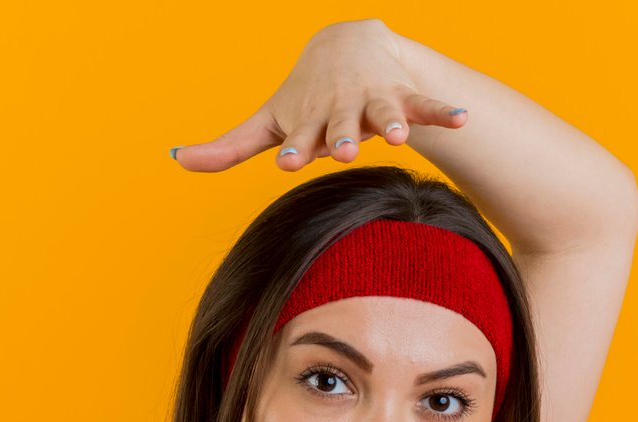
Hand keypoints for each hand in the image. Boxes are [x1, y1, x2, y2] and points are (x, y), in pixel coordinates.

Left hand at [170, 19, 468, 173]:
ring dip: (390, 121)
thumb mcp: (269, 119)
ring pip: (382, 112)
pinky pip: (425, 105)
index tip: (288, 160)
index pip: (298, 140)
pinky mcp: (402, 96)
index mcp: (308, 122)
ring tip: (399, 134)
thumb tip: (175, 159)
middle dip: (342, 137)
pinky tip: (462, 118)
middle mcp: (340, 111)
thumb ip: (227, 146)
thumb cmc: (305, 96)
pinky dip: (443, 111)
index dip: (293, 149)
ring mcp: (372, 101)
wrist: (350, 45)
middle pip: (341, 127)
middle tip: (343, 150)